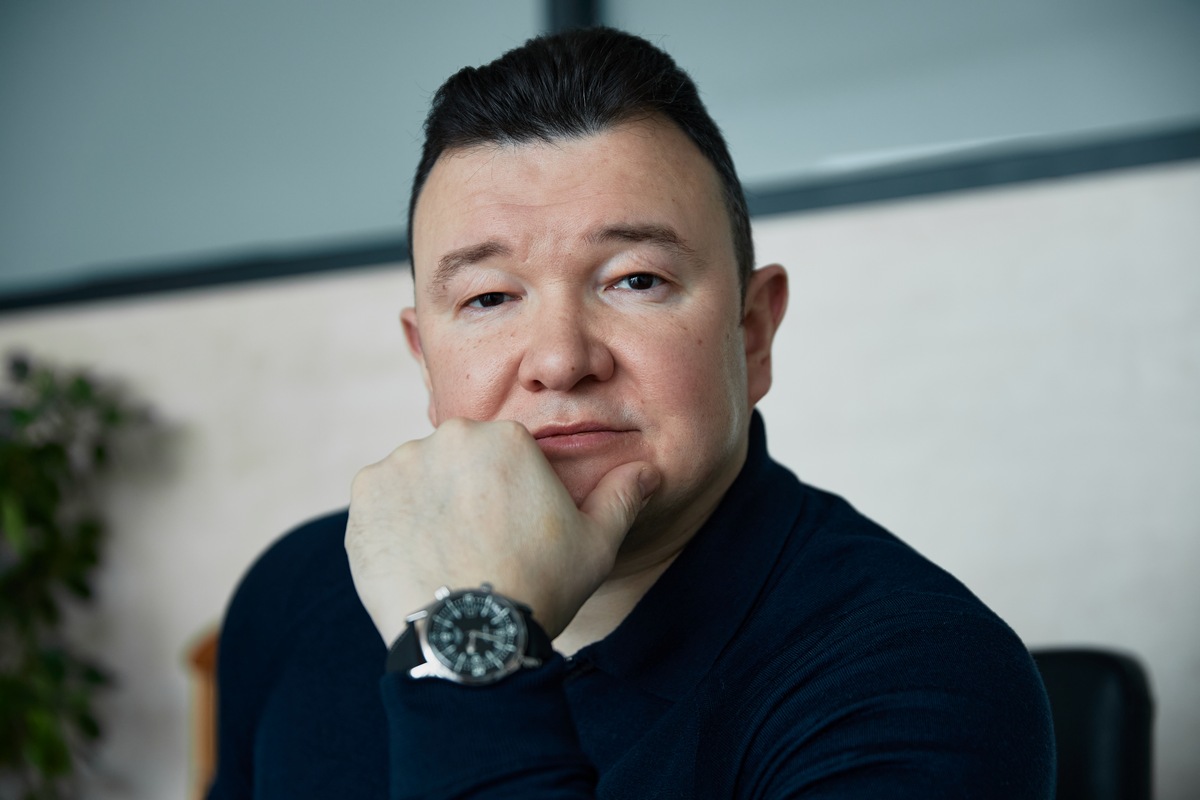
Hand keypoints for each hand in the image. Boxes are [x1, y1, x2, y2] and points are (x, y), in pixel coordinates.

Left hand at [345, 418, 659, 644]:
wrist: (469, 634)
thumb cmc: (538, 586)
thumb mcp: (595, 543)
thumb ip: (622, 496)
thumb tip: (649, 469)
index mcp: (506, 437)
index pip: (503, 455)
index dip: (508, 496)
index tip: (509, 533)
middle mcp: (450, 436)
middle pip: (458, 460)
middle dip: (466, 493)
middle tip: (477, 545)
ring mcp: (401, 463)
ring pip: (418, 477)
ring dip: (428, 504)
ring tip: (446, 555)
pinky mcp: (364, 495)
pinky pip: (381, 499)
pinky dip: (394, 522)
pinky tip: (417, 557)